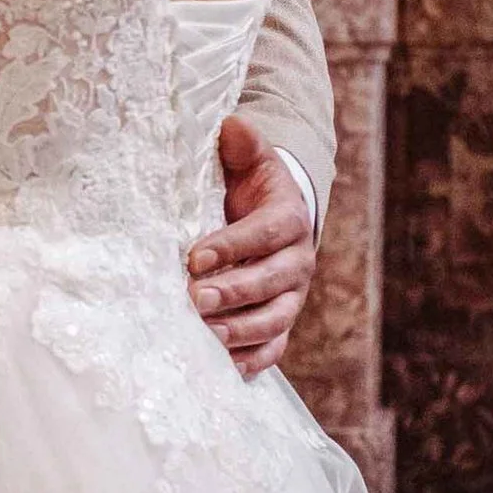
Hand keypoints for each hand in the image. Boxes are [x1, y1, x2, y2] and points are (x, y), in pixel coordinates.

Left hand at [187, 119, 317, 376]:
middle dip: (234, 292)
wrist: (273, 222)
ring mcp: (291, 297)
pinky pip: (273, 348)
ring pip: (275, 320)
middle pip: (271, 281)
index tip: (194, 257)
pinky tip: (224, 367)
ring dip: (242, 331)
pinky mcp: (280, 324)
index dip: (233, 246)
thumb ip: (241, 147)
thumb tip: (233, 124)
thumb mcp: (249, 164)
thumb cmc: (251, 192)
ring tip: (207, 335)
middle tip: (194, 299)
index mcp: (290, 219)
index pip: (265, 234)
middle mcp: (298, 262)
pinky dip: (253, 360)